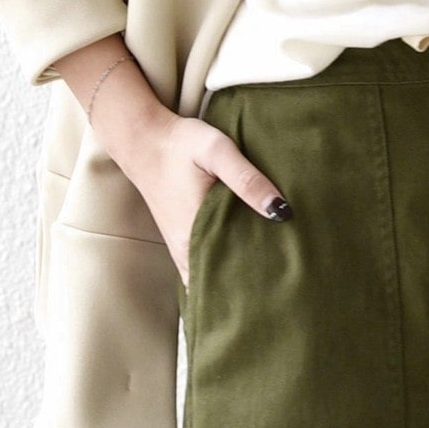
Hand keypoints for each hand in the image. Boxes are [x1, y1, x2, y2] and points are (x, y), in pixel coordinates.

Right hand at [109, 106, 291, 289]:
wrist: (144, 139)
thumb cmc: (180, 145)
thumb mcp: (218, 152)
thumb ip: (247, 180)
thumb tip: (281, 211)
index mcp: (193, 236)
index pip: (227, 279)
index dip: (254, 286)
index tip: (282, 288)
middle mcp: (185, 249)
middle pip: (221, 283)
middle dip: (250, 287)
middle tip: (284, 285)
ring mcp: (181, 247)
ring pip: (211, 276)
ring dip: (235, 278)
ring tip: (270, 279)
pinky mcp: (181, 238)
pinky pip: (202, 265)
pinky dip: (221, 268)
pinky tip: (244, 263)